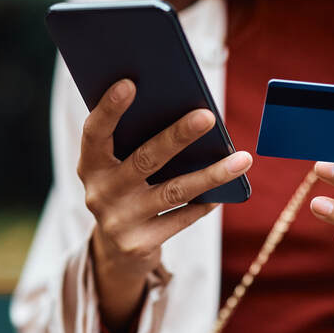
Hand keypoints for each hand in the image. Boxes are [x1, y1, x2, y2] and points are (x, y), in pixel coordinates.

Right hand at [80, 78, 252, 332]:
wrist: (116, 249)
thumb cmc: (126, 189)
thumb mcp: (118, 166)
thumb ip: (135, 141)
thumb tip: (185, 110)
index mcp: (90, 165)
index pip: (95, 133)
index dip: (109, 109)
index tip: (130, 83)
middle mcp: (100, 193)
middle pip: (145, 160)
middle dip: (177, 136)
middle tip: (208, 116)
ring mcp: (119, 221)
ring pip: (173, 191)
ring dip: (211, 174)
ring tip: (243, 159)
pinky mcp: (140, 244)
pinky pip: (181, 218)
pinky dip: (205, 203)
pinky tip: (228, 190)